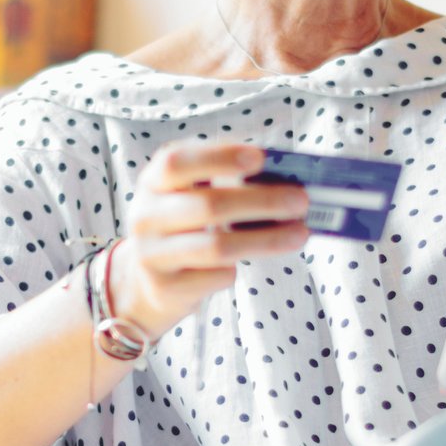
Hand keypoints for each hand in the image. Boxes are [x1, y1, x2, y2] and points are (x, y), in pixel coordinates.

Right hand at [111, 141, 311, 331]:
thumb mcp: (188, 196)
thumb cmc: (184, 227)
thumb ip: (222, 182)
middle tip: (300, 201)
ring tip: (300, 234)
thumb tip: (282, 180)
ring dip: (266, 239)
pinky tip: (246, 263)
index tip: (260, 158)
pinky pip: (216, 276)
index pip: (177, 163)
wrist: (149, 281)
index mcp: (153, 182)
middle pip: (208, 206)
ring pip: (218, 246)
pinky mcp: (165, 288)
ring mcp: (152, 255)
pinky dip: (238, 269)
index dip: (218, 157)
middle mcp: (145, 216)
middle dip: (262, 201)